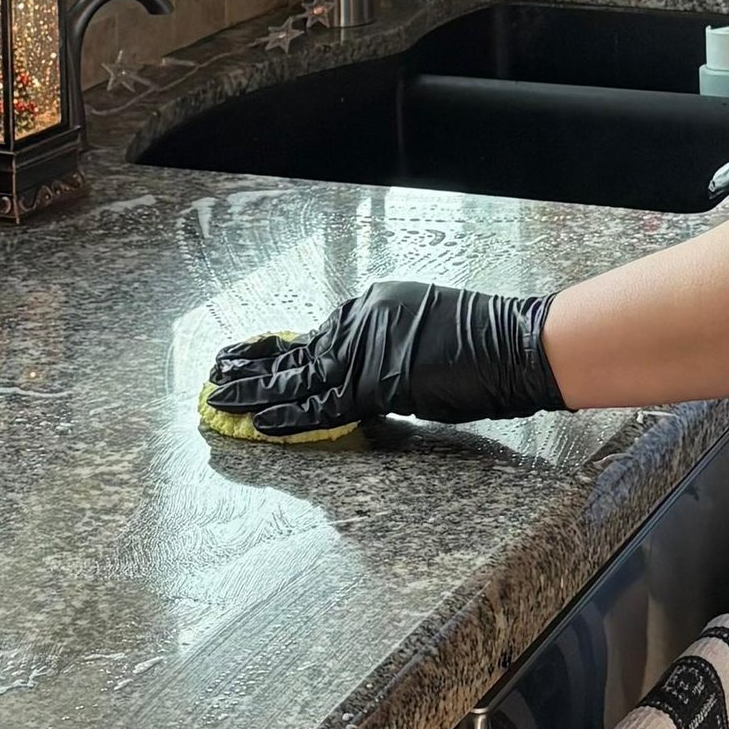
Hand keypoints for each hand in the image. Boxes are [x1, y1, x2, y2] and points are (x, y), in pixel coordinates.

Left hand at [205, 280, 565, 436]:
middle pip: (295, 353)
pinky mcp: (374, 381)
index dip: (276, 352)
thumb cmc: (485, 346)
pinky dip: (287, 415)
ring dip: (251, 391)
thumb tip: (370, 381)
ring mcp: (365, 349)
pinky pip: (320, 405)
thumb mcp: (425, 338)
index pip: (314, 337)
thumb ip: (388, 354)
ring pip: (296, 377)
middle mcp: (361, 321)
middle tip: (214, 376)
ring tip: (216, 399)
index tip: (247, 357)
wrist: (514, 345)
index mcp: (372, 307)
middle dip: (251, 367)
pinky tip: (257, 422)